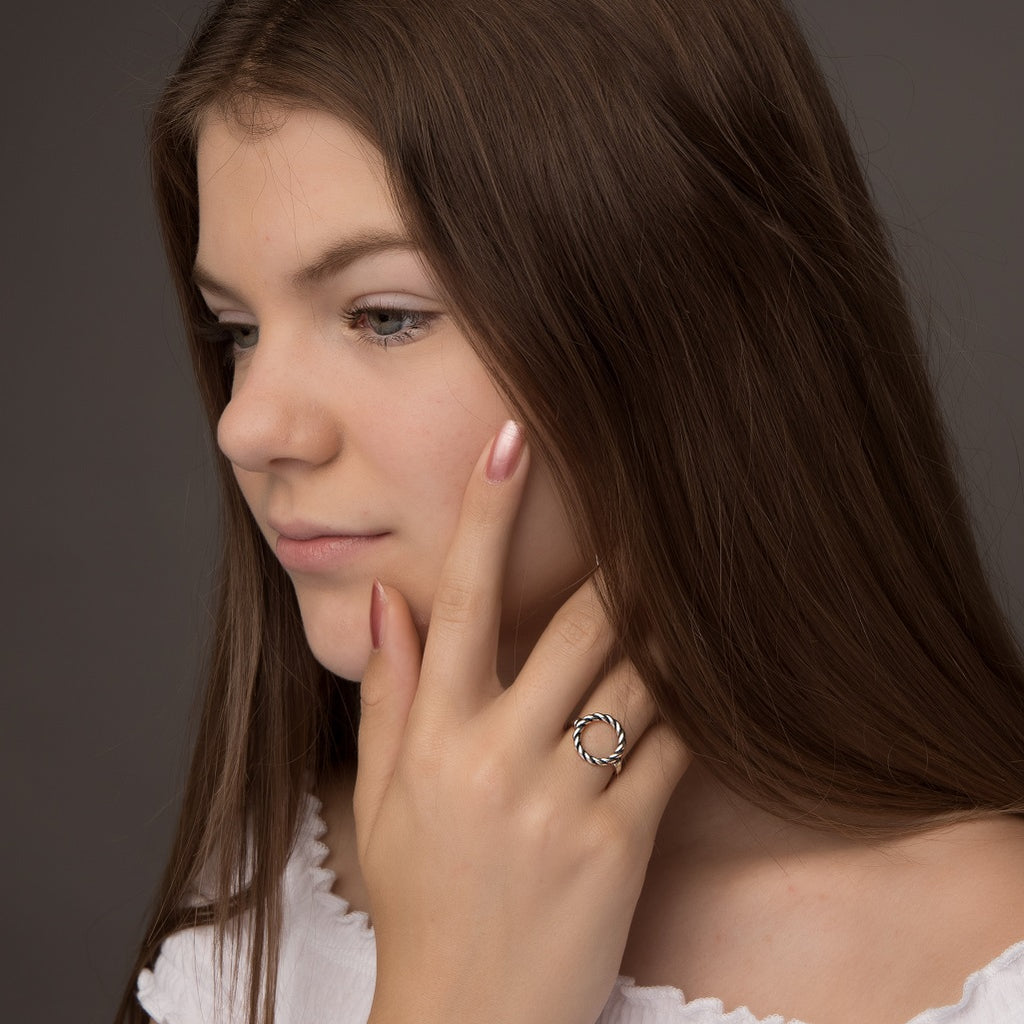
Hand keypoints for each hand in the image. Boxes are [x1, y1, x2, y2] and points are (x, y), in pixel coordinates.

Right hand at [354, 421, 689, 1023]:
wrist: (467, 1021)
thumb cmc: (421, 899)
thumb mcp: (380, 799)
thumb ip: (387, 693)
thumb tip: (385, 601)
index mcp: (434, 738)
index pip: (457, 601)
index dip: (483, 514)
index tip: (508, 442)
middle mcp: (496, 758)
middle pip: (574, 625)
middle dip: (617, 560)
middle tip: (649, 501)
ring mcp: (562, 801)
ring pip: (636, 678)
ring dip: (667, 623)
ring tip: (693, 577)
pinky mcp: (620, 844)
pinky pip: (670, 750)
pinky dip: (693, 705)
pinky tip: (710, 674)